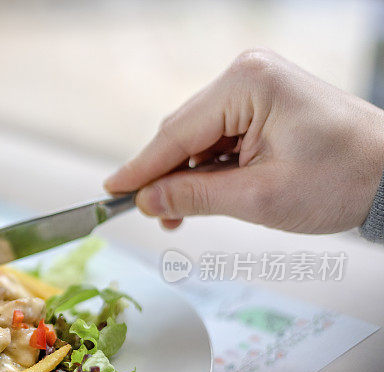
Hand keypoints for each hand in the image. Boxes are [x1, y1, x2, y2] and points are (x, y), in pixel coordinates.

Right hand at [104, 48, 383, 233]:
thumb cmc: (341, 180)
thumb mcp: (259, 197)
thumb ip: (194, 196)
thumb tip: (146, 201)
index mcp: (247, 84)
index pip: (177, 132)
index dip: (141, 168)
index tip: (111, 192)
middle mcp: (247, 75)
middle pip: (183, 132)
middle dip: (164, 176)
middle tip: (150, 215)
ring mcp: (255, 87)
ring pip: (197, 137)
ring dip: (185, 176)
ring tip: (178, 214)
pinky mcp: (262, 104)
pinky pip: (218, 137)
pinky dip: (207, 168)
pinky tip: (200, 195)